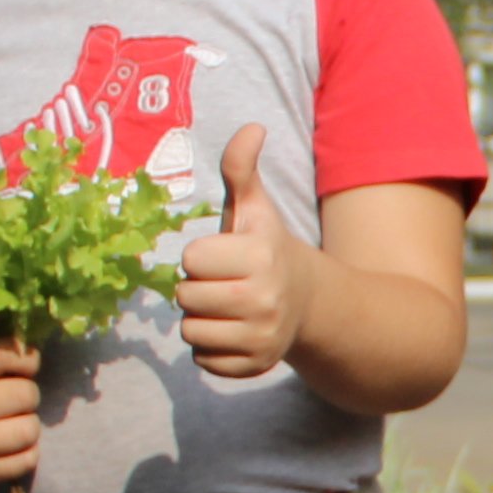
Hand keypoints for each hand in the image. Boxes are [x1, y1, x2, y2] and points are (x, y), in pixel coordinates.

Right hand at [0, 336, 42, 491]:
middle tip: (15, 397)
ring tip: (12, 420)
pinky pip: (26, 460)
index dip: (27, 359)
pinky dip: (26, 450)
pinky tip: (10, 443)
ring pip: (29, 430)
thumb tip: (35, 355)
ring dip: (28, 423)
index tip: (26, 364)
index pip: (7, 357)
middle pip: (25, 395)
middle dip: (27, 393)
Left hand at [176, 122, 315, 380]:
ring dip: (199, 320)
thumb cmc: (264, 249)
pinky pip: (202, 361)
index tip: (224, 257)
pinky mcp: (255, 366)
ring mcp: (262, 337)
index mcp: (259, 257)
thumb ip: (241, 169)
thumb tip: (252, 127)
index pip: (190, 261)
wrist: (306, 301)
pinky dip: (210, 349)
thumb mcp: (254, 209)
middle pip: (186, 298)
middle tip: (224, 283)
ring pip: (190, 333)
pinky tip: (233, 332)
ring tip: (226, 308)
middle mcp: (264, 300)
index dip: (200, 257)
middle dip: (196, 289)